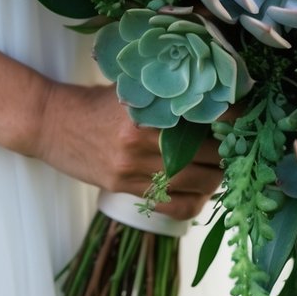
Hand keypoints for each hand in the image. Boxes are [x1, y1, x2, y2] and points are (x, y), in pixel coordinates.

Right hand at [33, 82, 222, 219]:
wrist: (50, 122)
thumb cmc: (95, 102)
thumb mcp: (131, 89)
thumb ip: (167, 96)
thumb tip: (215, 96)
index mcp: (148, 107)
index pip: (206, 116)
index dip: (233, 119)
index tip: (247, 119)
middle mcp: (142, 139)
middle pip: (207, 153)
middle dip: (230, 153)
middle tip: (240, 148)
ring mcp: (133, 167)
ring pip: (195, 182)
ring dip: (217, 179)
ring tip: (223, 170)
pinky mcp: (124, 188)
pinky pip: (172, 206)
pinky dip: (193, 203)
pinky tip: (200, 195)